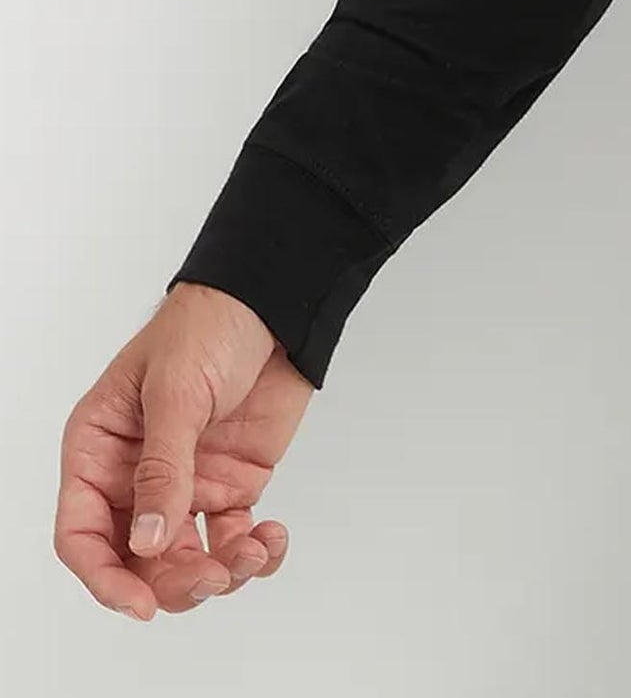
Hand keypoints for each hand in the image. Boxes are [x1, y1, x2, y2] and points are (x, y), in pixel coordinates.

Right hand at [54, 282, 307, 620]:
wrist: (275, 300)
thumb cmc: (209, 323)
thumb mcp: (177, 391)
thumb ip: (162, 468)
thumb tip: (148, 543)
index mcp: (99, 449)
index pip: (82, 533)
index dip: (105, 577)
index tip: (141, 603)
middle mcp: (134, 476)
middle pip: (137, 561)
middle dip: (174, 583)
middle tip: (214, 575)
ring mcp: (185, 484)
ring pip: (185, 563)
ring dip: (219, 574)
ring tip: (251, 552)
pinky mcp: (229, 485)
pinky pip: (232, 542)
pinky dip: (254, 554)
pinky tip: (272, 537)